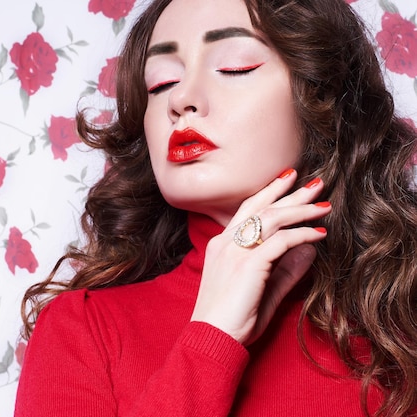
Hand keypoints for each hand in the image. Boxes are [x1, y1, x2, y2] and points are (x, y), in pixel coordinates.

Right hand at [190, 169, 330, 345]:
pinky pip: (281, 241)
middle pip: (261, 207)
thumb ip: (285, 269)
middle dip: (289, 193)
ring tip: (323, 205)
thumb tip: (308, 249)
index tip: (288, 181)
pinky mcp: (248, 264)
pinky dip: (303, 234)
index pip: (247, 210)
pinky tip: (319, 233)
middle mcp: (225, 243)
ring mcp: (235, 252)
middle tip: (314, 183)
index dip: (269, 193)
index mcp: (222, 245)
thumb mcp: (263, 289)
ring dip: (300, 210)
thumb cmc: (233, 318)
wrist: (213, 337)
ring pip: (272, 219)